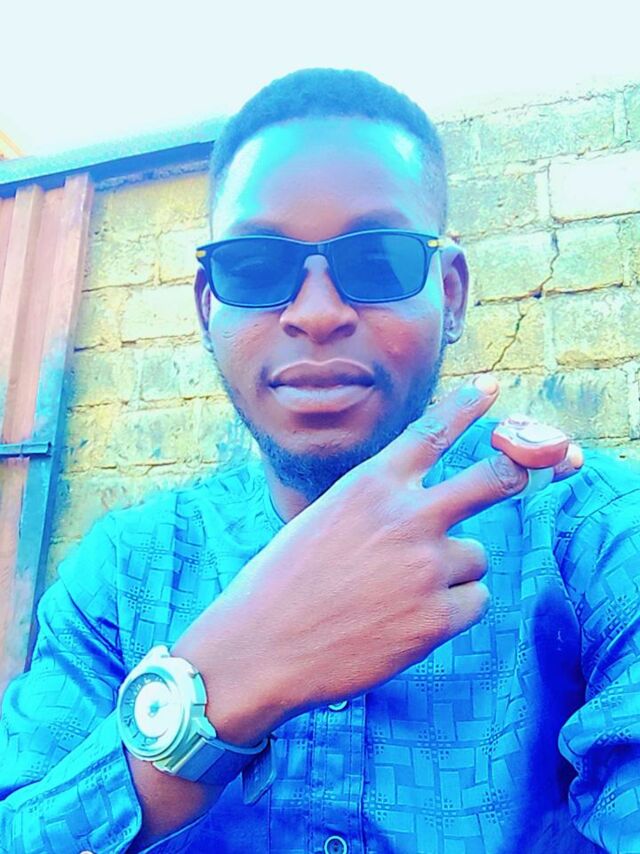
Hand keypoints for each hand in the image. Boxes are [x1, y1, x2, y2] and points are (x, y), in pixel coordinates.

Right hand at [176, 377, 581, 744]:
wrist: (262, 647)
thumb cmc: (284, 582)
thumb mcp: (325, 518)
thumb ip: (378, 504)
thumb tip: (428, 509)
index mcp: (370, 485)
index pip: (431, 432)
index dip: (465, 407)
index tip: (490, 388)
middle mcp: (406, 516)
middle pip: (493, 478)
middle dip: (521, 471)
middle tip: (545, 463)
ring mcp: (427, 566)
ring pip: (476, 554)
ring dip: (453, 570)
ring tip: (402, 593)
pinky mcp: (438, 617)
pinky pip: (475, 601)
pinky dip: (453, 610)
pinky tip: (410, 622)